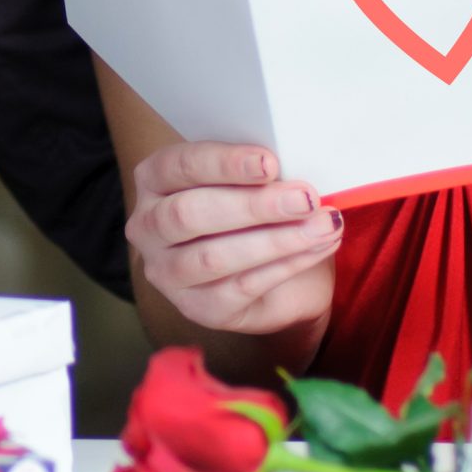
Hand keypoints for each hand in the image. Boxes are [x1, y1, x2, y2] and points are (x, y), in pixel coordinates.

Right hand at [127, 142, 341, 335]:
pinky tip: (317, 248)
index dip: (224, 163)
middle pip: (190, 214)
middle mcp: (148, 227)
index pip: (179, 165)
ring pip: (214, 257)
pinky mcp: (198, 309)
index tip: (270, 162)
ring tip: (322, 225)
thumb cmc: (258, 213)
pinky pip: (241, 287)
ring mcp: (168, 273)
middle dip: (253, 205)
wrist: (279, 275)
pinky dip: (286, 265)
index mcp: (154, 180)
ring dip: (276, 239)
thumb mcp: (252, 181)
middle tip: (305, 197)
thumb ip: (258, 172)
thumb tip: (291, 169)